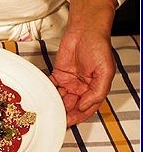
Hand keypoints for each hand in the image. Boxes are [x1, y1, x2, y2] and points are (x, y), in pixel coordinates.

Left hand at [50, 0, 116, 126]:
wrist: (84, 30)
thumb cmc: (98, 45)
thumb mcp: (105, 71)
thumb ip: (97, 91)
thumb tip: (85, 106)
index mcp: (95, 88)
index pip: (87, 108)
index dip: (78, 116)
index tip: (69, 122)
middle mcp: (82, 87)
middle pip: (72, 105)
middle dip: (65, 112)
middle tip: (56, 117)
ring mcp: (70, 81)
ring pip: (62, 98)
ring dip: (57, 104)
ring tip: (50, 109)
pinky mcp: (59, 74)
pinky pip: (53, 87)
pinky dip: (49, 93)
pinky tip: (46, 97)